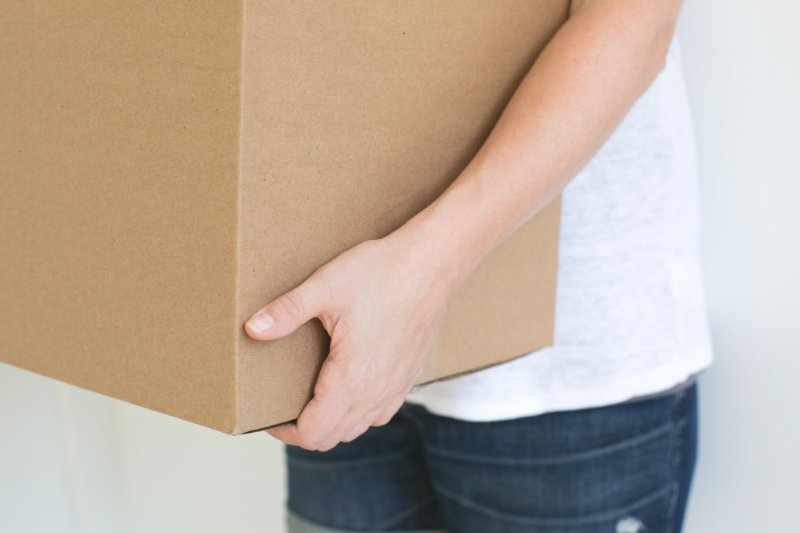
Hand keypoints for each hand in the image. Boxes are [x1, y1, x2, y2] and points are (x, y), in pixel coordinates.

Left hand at [244, 234, 454, 450]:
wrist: (431, 264)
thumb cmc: (381, 273)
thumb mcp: (325, 287)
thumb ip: (287, 312)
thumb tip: (253, 329)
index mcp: (351, 378)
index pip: (313, 433)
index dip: (285, 431)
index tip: (270, 413)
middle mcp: (376, 392)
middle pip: (333, 437)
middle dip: (304, 429)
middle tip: (285, 404)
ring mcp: (396, 387)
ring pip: (357, 428)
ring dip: (332, 422)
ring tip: (312, 397)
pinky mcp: (409, 377)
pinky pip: (380, 413)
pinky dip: (358, 412)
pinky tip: (349, 387)